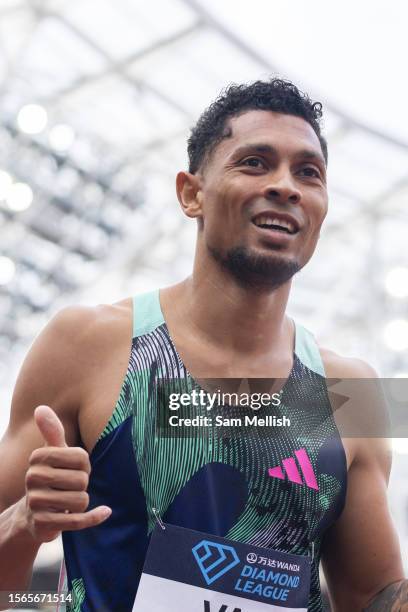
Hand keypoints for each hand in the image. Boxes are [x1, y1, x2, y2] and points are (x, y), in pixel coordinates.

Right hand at [24, 405, 110, 542]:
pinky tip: (105, 511)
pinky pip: (77, 521)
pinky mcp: (43, 524)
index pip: (81, 457)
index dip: (85, 465)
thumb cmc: (51, 477)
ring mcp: (36, 502)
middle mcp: (33, 478)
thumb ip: (52, 431)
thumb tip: (40, 408)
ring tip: (69, 501)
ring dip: (82, 502)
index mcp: (38, 457)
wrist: (32, 515)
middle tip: (71, 487)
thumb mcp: (53, 453)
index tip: (74, 469)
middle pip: (81, 480)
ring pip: (80, 501)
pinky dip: (94, 517)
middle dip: (83, 485)